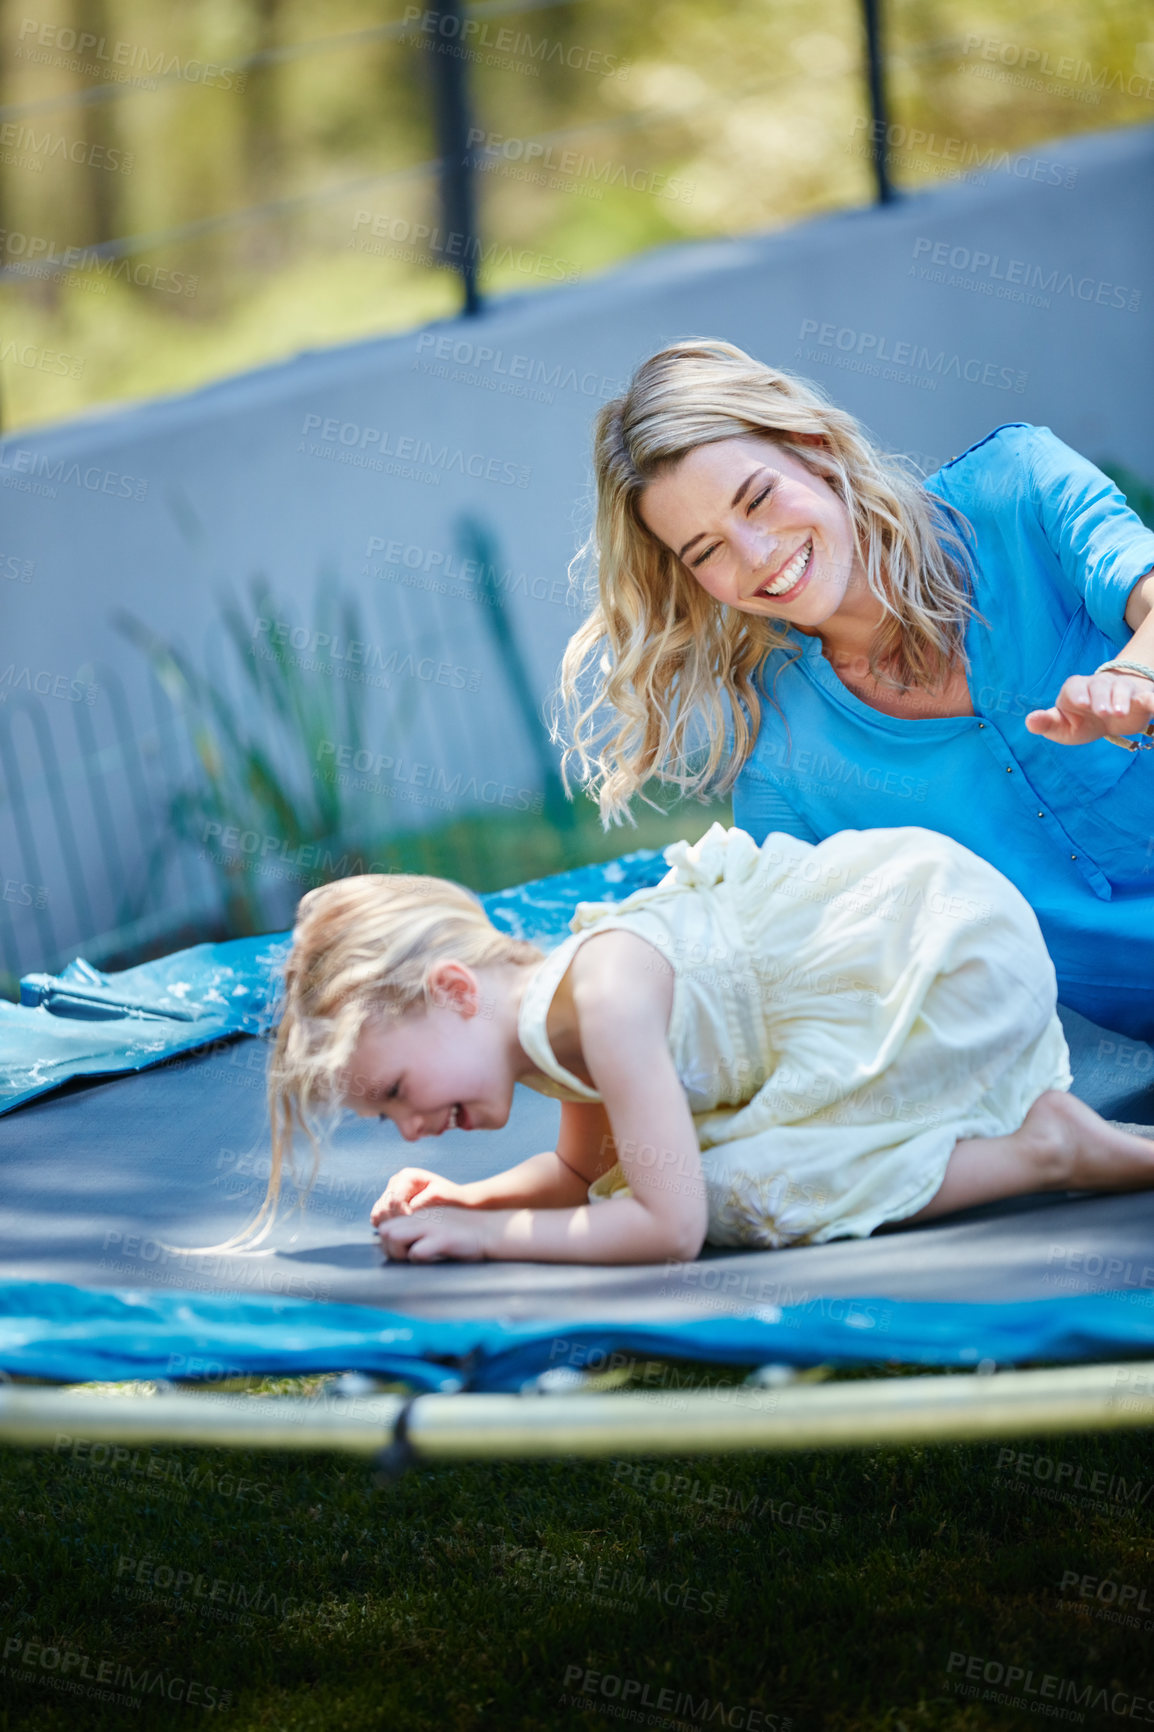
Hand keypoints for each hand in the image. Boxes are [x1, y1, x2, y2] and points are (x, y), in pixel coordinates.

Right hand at [370, 1167, 466, 1226]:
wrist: (455, 1201)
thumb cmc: (451, 1198)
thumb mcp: (441, 1197)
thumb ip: (421, 1203)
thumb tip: (405, 1214)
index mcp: (407, 1176)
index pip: (394, 1201)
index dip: (403, 1219)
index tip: (417, 1229)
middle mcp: (395, 1182)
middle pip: (383, 1208)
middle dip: (396, 1224)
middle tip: (412, 1235)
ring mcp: (389, 1192)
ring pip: (377, 1214)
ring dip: (390, 1227)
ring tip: (407, 1235)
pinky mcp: (387, 1204)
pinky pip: (377, 1218)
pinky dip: (386, 1227)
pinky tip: (402, 1233)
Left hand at [375, 1204, 492, 1261]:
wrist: (492, 1230)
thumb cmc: (466, 1233)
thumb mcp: (439, 1223)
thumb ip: (420, 1230)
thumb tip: (401, 1248)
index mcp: (420, 1214)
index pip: (387, 1225)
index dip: (388, 1242)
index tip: (401, 1252)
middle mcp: (422, 1218)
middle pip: (385, 1230)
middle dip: (390, 1248)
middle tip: (405, 1258)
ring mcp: (432, 1227)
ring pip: (393, 1237)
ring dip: (399, 1253)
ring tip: (415, 1259)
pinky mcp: (443, 1239)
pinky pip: (417, 1251)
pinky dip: (419, 1259)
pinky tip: (431, 1260)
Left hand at [1025, 671, 1153, 745]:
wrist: (1109, 716)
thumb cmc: (1080, 721)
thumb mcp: (1062, 726)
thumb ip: (1047, 723)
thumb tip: (1030, 721)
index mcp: (1076, 690)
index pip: (1075, 687)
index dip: (1078, 694)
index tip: (1081, 704)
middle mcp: (1100, 685)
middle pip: (1099, 686)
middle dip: (1101, 698)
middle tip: (1103, 712)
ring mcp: (1122, 689)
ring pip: (1123, 688)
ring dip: (1122, 699)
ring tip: (1119, 713)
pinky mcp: (1142, 698)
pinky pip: (1149, 697)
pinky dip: (1152, 700)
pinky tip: (1153, 704)